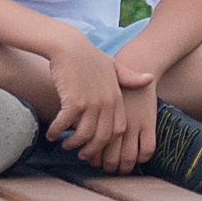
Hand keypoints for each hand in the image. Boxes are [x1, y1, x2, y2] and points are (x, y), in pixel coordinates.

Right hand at [45, 35, 154, 172]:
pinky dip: (57, 131)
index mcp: (116, 97)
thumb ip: (130, 77)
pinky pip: (66, 124)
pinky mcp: (74, 101)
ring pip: (85, 134)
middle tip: (81, 154)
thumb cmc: (88, 56)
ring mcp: (91, 102)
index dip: (107, 143)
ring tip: (65, 144)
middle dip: (91, 150)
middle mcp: (106, 102)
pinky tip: (50, 135)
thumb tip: (151, 78)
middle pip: (102, 137)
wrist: (68, 45)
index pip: (117, 130)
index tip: (96, 147)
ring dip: (73, 143)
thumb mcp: (113, 65)